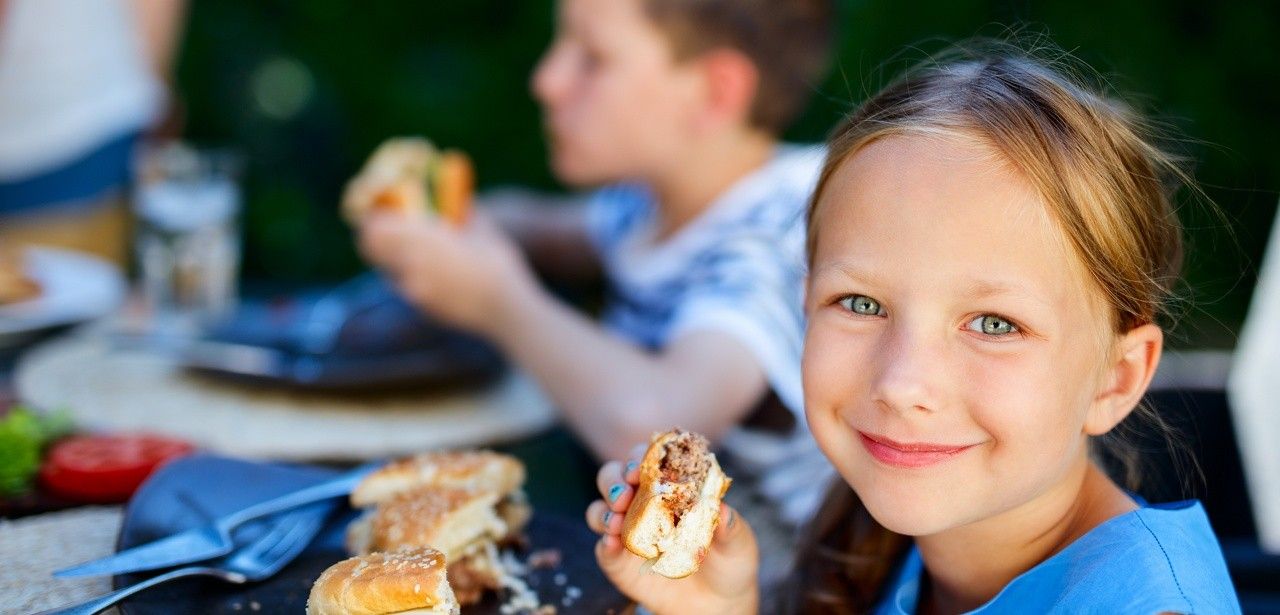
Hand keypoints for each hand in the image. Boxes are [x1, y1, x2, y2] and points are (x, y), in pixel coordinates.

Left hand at [355, 210, 536, 335]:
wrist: (504, 306)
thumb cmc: (496, 262)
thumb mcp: (481, 229)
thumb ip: (464, 213)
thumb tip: (458, 201)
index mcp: (423, 237)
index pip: (376, 225)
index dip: (373, 218)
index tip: (380, 213)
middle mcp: (410, 262)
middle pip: (371, 247)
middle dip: (374, 238)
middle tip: (385, 232)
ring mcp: (413, 288)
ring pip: (387, 269)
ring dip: (393, 259)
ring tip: (413, 253)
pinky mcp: (422, 306)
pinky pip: (407, 288)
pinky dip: (412, 279)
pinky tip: (435, 277)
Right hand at [586, 444, 758, 614]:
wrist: (717, 603)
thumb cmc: (729, 561)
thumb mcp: (738, 543)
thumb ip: (730, 525)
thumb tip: (721, 507)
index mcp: (670, 487)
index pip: (649, 460)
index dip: (642, 457)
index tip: (643, 466)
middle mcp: (642, 504)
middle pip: (614, 477)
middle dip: (614, 479)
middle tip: (625, 493)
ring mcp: (627, 531)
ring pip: (600, 509)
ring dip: (604, 510)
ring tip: (616, 520)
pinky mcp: (618, 561)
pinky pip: (603, 547)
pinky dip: (604, 542)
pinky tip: (613, 542)